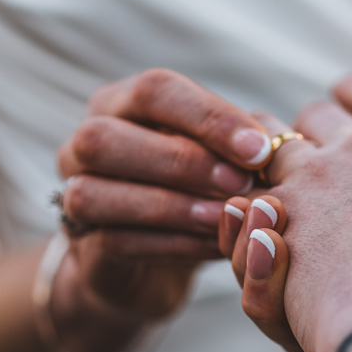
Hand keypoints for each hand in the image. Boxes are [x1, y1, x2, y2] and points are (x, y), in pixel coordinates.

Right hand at [53, 68, 273, 333]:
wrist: (157, 261)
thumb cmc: (197, 190)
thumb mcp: (220, 160)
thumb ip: (237, 149)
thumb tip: (277, 147)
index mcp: (122, 103)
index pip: (155, 91)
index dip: (209, 118)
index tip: (261, 149)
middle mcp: (86, 141)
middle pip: (108, 137)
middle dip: (181, 160)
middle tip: (241, 184)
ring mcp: (74, 194)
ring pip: (97, 193)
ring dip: (170, 205)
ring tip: (224, 218)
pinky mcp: (84, 246)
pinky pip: (114, 241)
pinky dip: (169, 244)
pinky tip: (212, 247)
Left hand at [221, 80, 351, 351]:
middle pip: (319, 114)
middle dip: (311, 132)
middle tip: (309, 163)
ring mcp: (315, 178)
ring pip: (274, 146)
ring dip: (271, 163)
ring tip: (276, 199)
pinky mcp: (278, 217)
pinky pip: (248, 198)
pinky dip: (248, 213)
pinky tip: (259, 234)